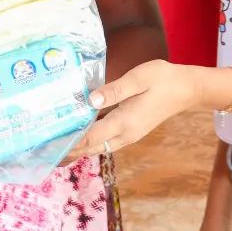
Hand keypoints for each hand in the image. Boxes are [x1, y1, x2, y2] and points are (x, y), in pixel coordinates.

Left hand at [63, 59, 200, 160]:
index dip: (70, 143)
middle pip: (92, 147)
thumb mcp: (138, 79)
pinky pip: (106, 141)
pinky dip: (91, 142)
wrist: (186, 89)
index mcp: (125, 122)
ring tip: (57, 147)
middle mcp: (126, 134)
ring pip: (99, 147)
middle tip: (45, 151)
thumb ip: (114, 90)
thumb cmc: (162, 80)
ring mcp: (129, 135)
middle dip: (70, 151)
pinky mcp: (131, 131)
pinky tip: (79, 135)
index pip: (91, 137)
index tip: (50, 146)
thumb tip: (90, 100)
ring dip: (79, 149)